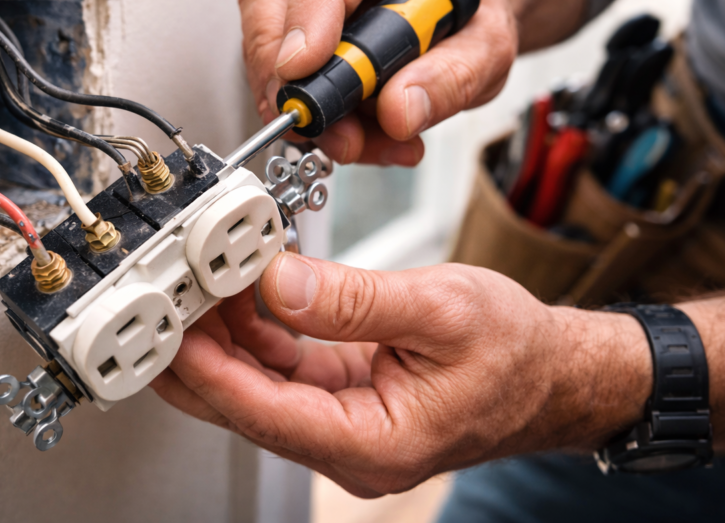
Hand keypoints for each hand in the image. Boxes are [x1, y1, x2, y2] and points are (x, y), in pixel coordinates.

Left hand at [151, 255, 650, 495]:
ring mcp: (342, 424)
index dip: (209, 368)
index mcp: (373, 442)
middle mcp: (348, 444)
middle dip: (200, 349)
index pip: (264, 411)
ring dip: (225, 334)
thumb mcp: (441, 309)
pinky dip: (256, 330)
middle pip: (247, 403)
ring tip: (202, 280)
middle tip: (169, 296)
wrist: (554, 373)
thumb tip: (278, 282)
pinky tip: (242, 292)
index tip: (172, 328)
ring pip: (258, 384)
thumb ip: (354, 299)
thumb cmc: (517, 353)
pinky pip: (282, 369)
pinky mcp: (341, 399)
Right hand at [238, 0, 518, 165]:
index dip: (310, 15)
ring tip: (362, 143)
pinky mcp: (287, 35)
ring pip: (262, 43)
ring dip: (303, 108)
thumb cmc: (468, 15)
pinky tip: (359, 137)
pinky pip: (275, 79)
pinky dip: (312, 122)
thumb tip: (397, 110)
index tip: (303, 69)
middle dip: (282, 74)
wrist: (463, 21)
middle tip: (322, 130)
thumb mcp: (490, 47)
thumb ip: (454, 77)